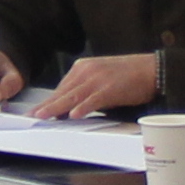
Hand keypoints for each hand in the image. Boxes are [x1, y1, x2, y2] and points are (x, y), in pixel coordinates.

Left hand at [36, 52, 163, 117]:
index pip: (62, 87)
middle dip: (46, 105)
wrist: (152, 69)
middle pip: (63, 92)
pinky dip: (82, 108)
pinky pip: (92, 100)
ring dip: (56, 108)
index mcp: (83, 68)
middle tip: (32, 116)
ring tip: (43, 116)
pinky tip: (73, 115)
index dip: (49, 100)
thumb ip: (85, 91)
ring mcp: (98, 79)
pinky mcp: (110, 88)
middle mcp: (87, 71)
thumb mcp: (101, 78)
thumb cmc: (129, 76)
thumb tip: (69, 109)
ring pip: (72, 96)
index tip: (38, 110)